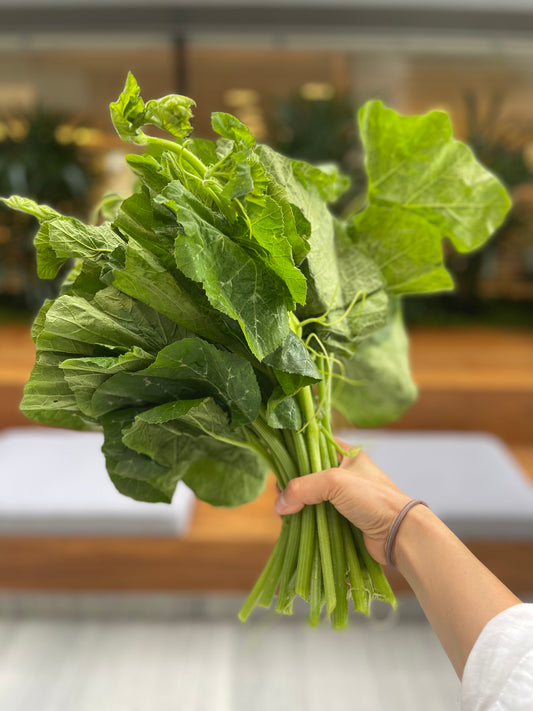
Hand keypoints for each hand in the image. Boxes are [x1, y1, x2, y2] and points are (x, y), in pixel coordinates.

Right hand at [274, 444, 410, 563]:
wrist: (399, 535)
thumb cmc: (373, 499)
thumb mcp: (335, 482)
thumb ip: (303, 488)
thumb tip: (279, 504)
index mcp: (347, 456)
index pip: (315, 447)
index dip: (296, 456)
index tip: (280, 468)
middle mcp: (345, 475)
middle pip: (309, 475)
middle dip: (293, 485)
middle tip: (280, 495)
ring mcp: (344, 499)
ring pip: (311, 498)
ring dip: (297, 505)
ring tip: (284, 512)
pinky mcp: (343, 520)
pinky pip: (318, 517)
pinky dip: (305, 520)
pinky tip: (294, 523)